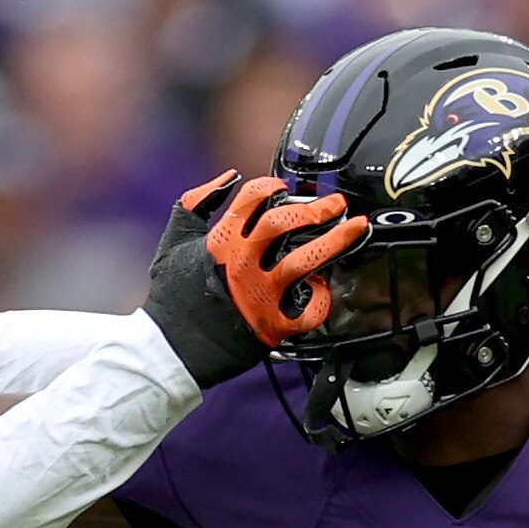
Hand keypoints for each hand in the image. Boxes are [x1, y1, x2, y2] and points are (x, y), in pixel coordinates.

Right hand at [142, 171, 367, 386]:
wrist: (171, 350)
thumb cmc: (173, 296)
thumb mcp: (173, 242)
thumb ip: (195, 204)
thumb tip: (228, 178)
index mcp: (220, 241)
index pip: (253, 199)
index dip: (272, 187)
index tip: (285, 187)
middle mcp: (242, 264)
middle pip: (285, 223)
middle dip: (315, 209)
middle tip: (336, 204)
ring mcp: (259, 295)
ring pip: (305, 260)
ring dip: (336, 241)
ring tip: (357, 228)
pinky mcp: (272, 325)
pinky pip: (309, 310)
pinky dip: (321, 298)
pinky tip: (321, 287)